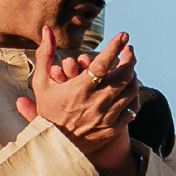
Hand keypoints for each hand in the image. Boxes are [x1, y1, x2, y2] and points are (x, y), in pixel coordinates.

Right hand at [17, 27, 139, 175]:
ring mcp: (107, 116)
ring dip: (133, 75)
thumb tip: (47, 30)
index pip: (102, 63)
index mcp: (79, 89)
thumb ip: (44, 55)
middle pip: (123, 75)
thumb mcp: (41, 83)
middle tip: (129, 49)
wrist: (55, 145)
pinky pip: (133, 108)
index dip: (115, 47)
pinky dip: (134, 95)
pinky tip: (130, 87)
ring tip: (130, 67)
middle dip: (130, 58)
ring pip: (131, 90)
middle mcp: (96, 102)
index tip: (123, 35)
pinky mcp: (114, 127)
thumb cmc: (47, 111)